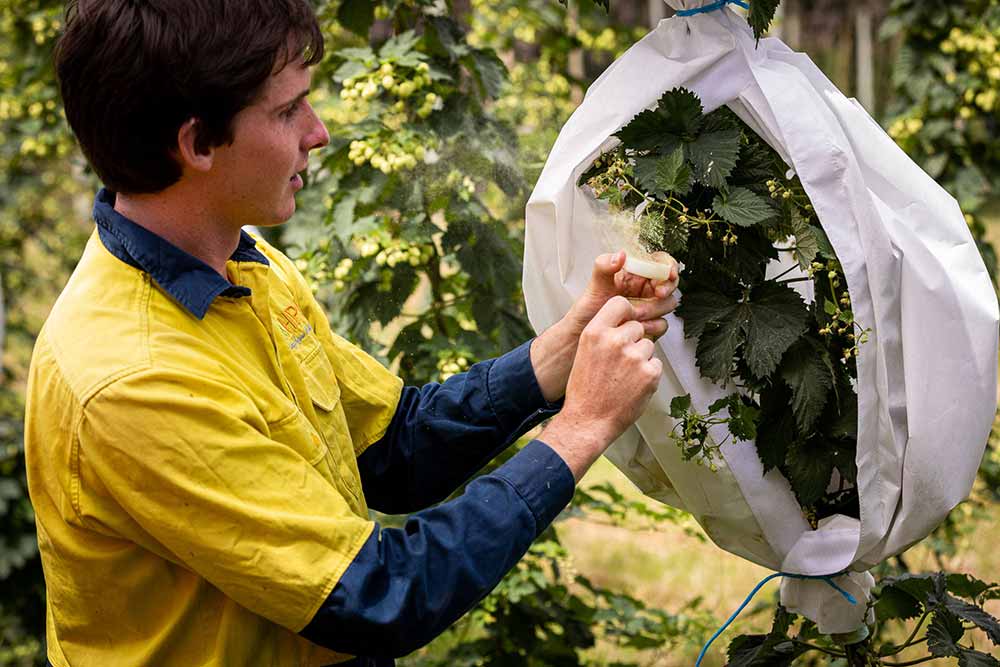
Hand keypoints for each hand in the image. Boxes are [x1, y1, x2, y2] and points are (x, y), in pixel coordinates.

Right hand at [539, 296, 662, 481]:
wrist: (588, 421)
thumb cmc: (585, 389)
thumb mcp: (584, 352)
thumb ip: (603, 333)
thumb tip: (625, 322)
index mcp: (595, 333)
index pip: (620, 304)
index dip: (626, 313)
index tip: (626, 321)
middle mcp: (614, 341)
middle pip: (638, 327)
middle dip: (633, 341)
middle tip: (619, 363)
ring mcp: (634, 356)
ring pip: (648, 346)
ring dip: (641, 359)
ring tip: (623, 377)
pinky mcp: (650, 373)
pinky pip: (656, 364)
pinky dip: (648, 375)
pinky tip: (632, 386)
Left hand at [564, 250, 679, 340]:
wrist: (585, 333)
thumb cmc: (589, 308)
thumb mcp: (595, 285)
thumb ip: (605, 266)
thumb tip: (621, 255)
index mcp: (636, 272)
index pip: (660, 262)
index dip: (668, 266)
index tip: (668, 274)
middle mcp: (645, 288)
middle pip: (670, 283)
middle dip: (666, 288)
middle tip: (658, 293)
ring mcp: (649, 306)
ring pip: (668, 304)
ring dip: (654, 309)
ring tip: (633, 314)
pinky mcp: (650, 323)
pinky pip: (661, 324)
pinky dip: (651, 325)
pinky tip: (636, 326)